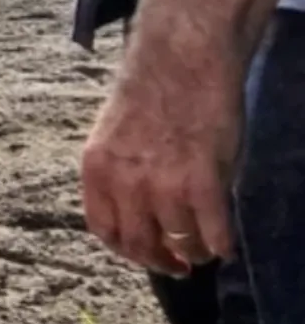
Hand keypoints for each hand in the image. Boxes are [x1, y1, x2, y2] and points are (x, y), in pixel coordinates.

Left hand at [81, 21, 242, 274]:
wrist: (182, 57)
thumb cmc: (152, 91)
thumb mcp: (115, 135)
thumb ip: (120, 174)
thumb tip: (135, 213)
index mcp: (96, 168)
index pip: (103, 229)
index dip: (127, 250)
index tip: (146, 254)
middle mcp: (124, 181)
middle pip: (139, 244)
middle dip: (160, 261)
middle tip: (179, 265)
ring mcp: (163, 184)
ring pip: (180, 242)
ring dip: (195, 251)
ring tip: (204, 248)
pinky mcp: (203, 181)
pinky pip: (214, 233)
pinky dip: (222, 245)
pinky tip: (226, 243)